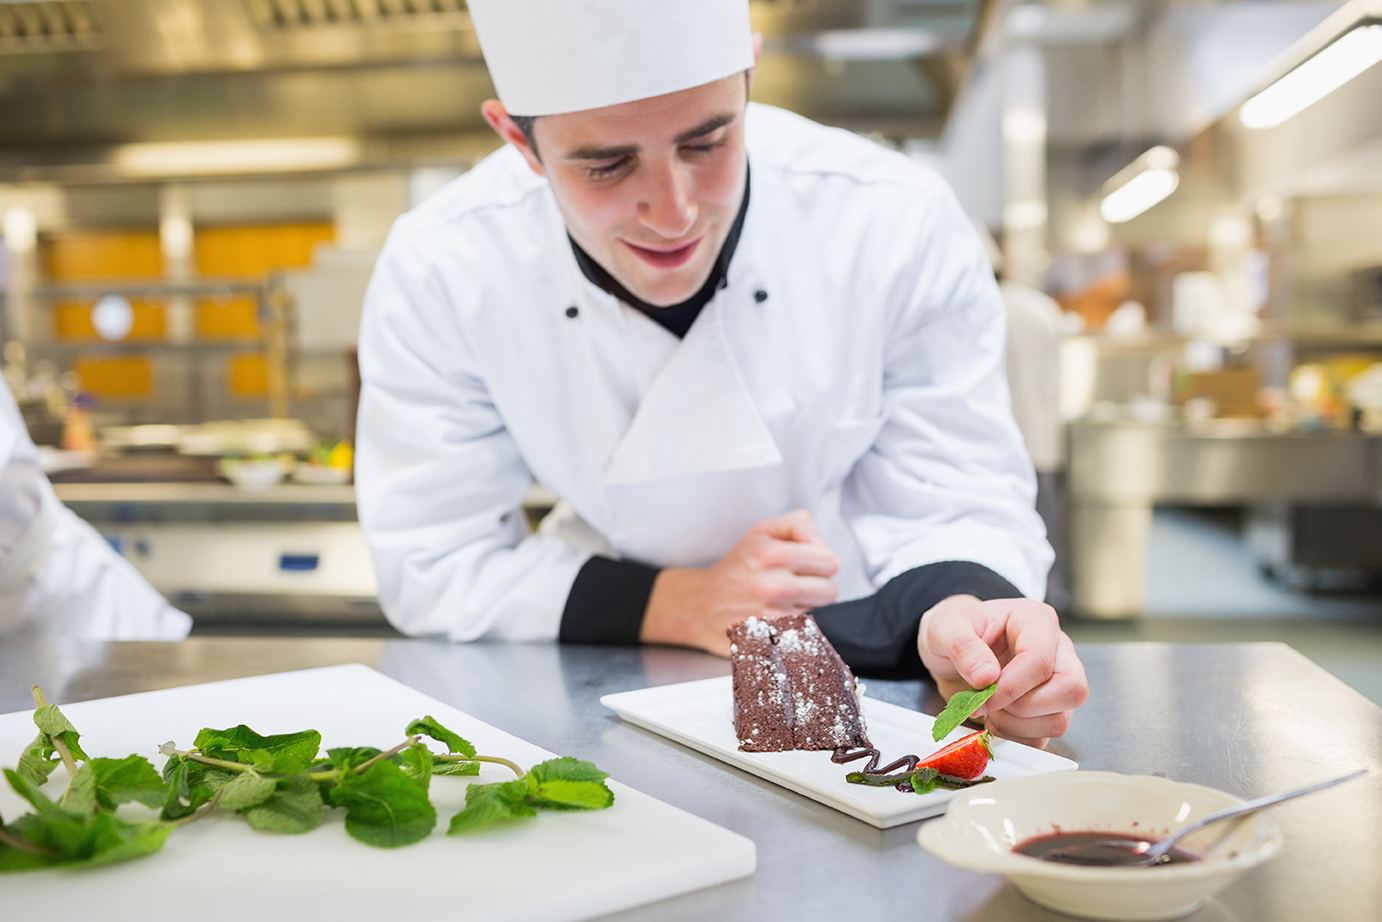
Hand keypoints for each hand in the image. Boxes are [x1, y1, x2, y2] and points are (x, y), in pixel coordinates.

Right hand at [640, 510, 839, 655]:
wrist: (701, 606)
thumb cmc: (736, 568)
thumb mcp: (761, 531)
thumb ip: (798, 524)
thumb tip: (820, 542)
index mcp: (772, 554)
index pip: (830, 561)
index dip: (819, 562)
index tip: (803, 565)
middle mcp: (773, 585)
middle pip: (831, 590)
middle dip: (816, 586)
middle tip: (793, 584)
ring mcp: (773, 616)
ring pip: (819, 612)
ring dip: (804, 606)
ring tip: (780, 600)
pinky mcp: (772, 639)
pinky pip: (806, 630)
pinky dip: (796, 625)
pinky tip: (777, 617)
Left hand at [917, 595, 1087, 748]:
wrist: (949, 646)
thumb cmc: (954, 629)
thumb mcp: (944, 626)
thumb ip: (963, 646)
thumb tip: (987, 677)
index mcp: (1036, 622)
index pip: (1041, 661)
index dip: (1011, 687)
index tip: (982, 698)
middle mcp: (1056, 651)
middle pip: (1071, 690)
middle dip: (1024, 708)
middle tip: (991, 703)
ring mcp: (1056, 682)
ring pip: (1059, 720)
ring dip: (1017, 726)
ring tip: (989, 710)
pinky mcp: (1047, 709)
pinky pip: (1043, 736)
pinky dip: (1015, 737)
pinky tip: (994, 719)